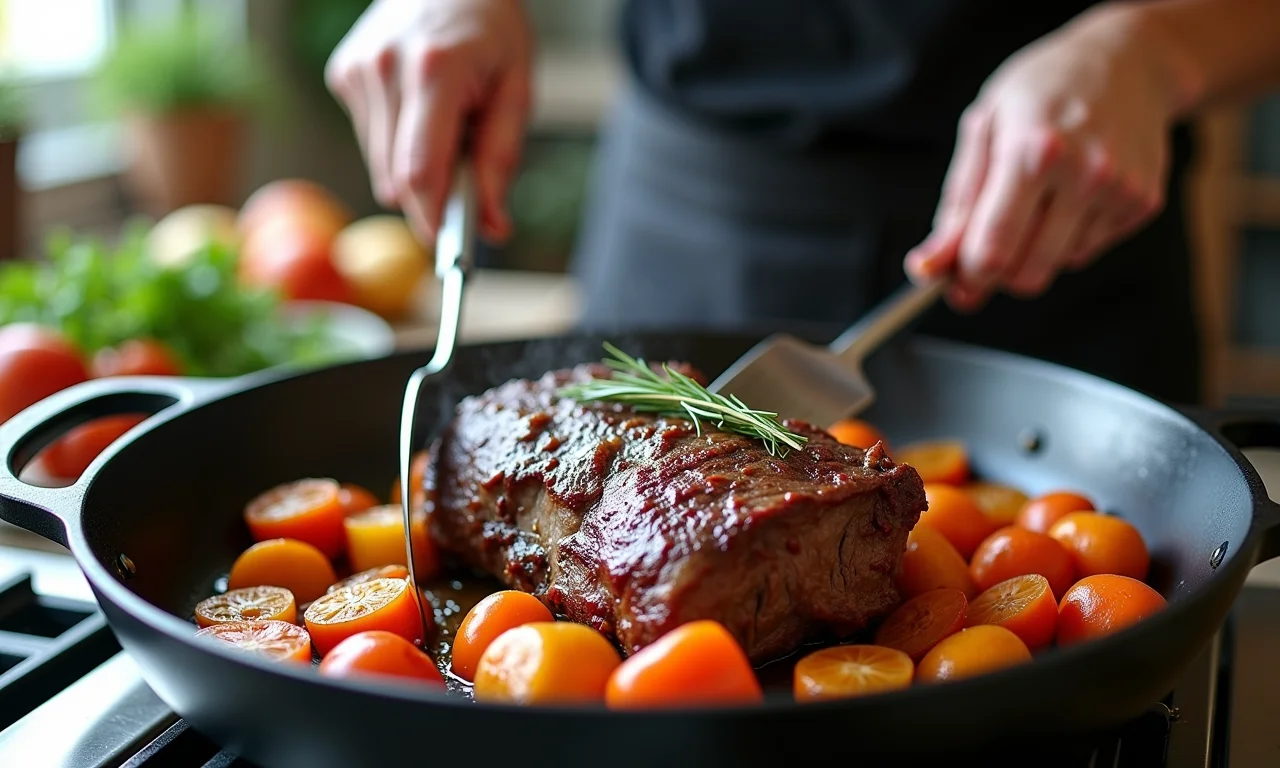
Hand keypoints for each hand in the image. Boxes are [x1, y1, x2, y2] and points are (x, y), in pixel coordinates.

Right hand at [325, 0, 531, 242]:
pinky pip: (371, 142)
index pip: (420, 173)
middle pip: (397, 180)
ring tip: (445, 126)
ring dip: (415, 171)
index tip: (450, 253)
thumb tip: (492, 227)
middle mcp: (385, 69)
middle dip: (432, 202)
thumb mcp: (516, 87)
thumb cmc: (491, 28)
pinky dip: (398, 145)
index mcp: (434, 71)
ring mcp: (358, 71)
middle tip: (466, 185)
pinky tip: (418, 110)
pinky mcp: (344, 75)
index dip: (433, 222)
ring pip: (381, 169)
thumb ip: (501, 159)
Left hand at [904, 7, 1186, 310]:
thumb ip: (957, 205)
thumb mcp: (985, 128)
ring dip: (1035, 250)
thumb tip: (927, 268)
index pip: (993, 249)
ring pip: (1058, 266)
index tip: (956, 278)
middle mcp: (1085, 173)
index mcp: (1033, 151)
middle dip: (999, 274)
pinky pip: (1088, 250)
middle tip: (987, 248)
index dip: (967, 276)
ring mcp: (1120, 190)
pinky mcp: (1143, 202)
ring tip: (1038, 197)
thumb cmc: (1042, 90)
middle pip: (1028, 273)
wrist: (1129, 59)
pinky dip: (1068, 237)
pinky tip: (1071, 193)